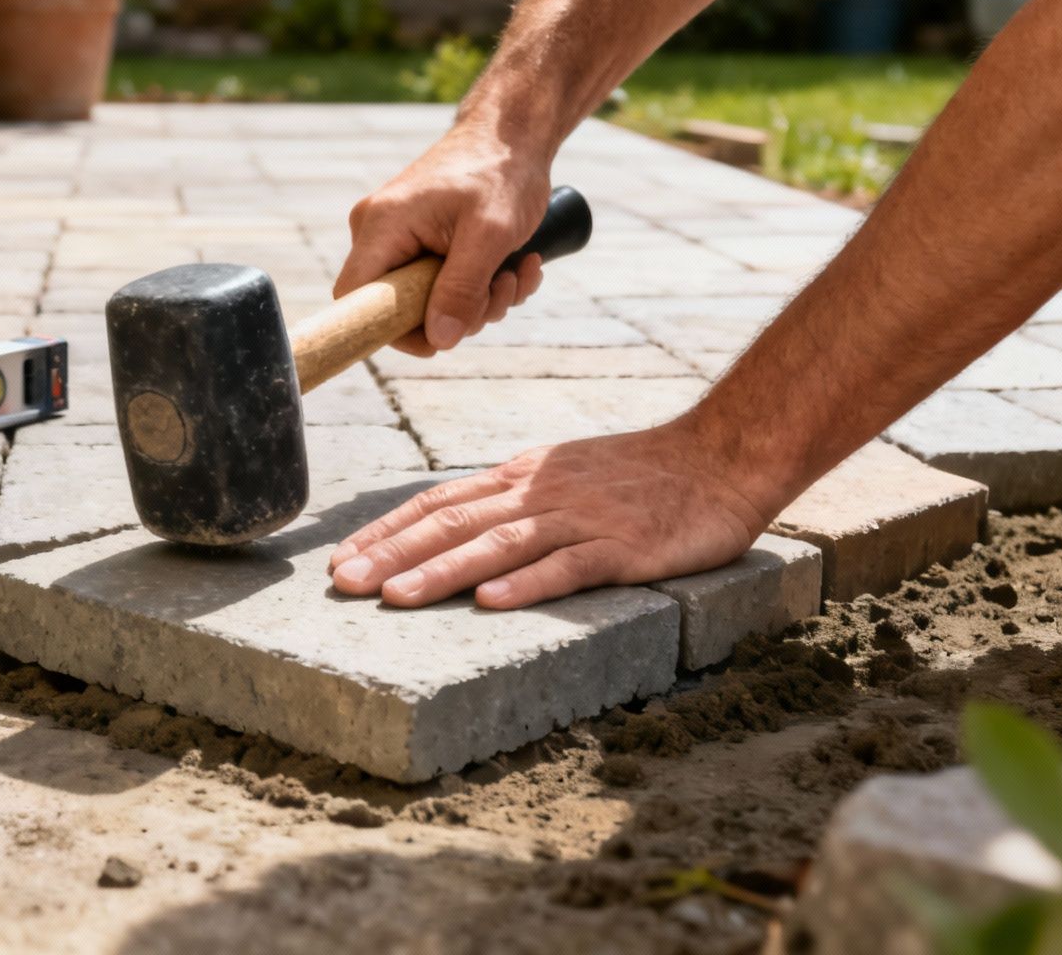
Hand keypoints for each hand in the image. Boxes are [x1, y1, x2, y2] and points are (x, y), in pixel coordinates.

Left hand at [327, 424, 772, 608]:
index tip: (341, 560)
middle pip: (453, 523)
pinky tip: (492, 603)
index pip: (438, 501)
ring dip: (442, 571)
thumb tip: (452, 527)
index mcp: (520, 478)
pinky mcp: (623, 547)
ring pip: (498, 545)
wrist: (720, 457)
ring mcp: (580, 519)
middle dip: (392, 554)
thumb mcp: (560, 474)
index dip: (386, 531)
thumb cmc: (639, 474)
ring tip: (394, 598)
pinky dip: (528, 585)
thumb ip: (511, 500)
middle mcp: (539, 494)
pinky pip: (569, 567)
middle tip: (342, 586)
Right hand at [336, 125, 551, 354]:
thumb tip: (440, 340)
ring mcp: (400, 239)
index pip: (355, 299)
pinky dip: (484, 286)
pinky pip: (443, 286)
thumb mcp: (490, 234)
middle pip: (399, 307)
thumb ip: (462, 289)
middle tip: (502, 290)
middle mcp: (380, 234)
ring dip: (482, 300)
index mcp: (382, 226)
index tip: (440, 339)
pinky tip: (516, 264)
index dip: (390, 330)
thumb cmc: (501, 171)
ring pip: (429, 302)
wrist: (513, 135)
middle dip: (460, 312)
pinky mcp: (422, 243)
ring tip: (517, 269)